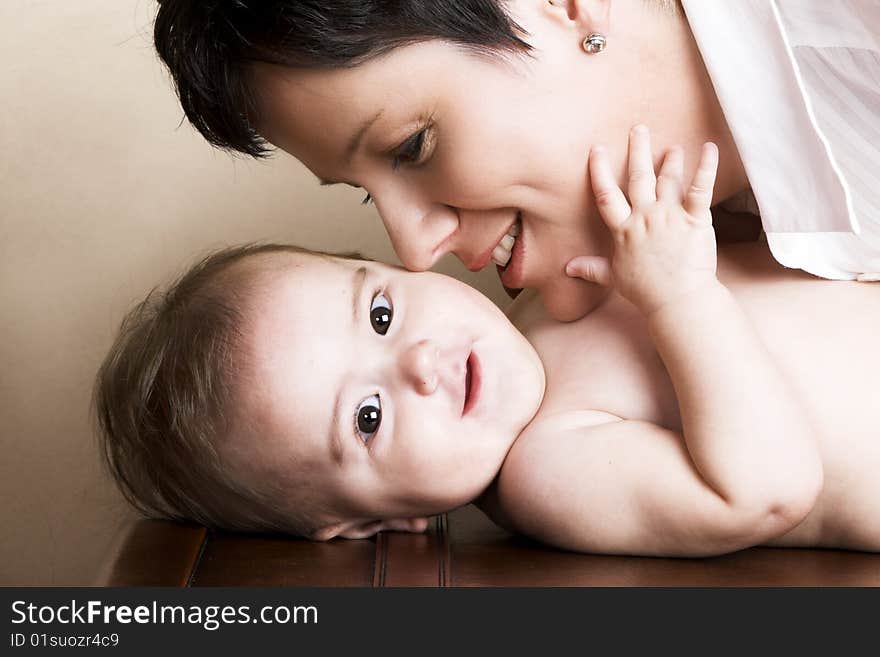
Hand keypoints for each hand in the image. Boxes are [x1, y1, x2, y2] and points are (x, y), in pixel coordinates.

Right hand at [567, 125, 719, 315]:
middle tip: (638, 129)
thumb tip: (568, 268)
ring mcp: (670, 217)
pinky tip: (710, 148)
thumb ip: (591, 268)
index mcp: (624, 230)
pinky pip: (700, 189)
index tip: (597, 150)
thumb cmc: (645, 291)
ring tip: (673, 147)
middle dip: (637, 151)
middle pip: (638, 177)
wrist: (677, 300)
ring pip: (669, 180)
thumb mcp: (613, 278)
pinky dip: (706, 167)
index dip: (599, 170)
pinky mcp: (695, 221)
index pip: (606, 195)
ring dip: (671, 160)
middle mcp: (645, 218)